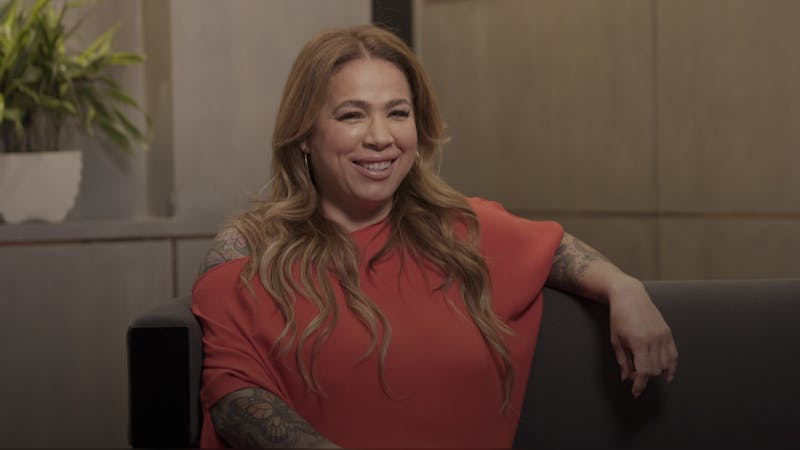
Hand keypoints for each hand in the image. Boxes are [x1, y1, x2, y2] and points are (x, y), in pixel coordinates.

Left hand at [608, 278, 677, 397]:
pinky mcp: (668, 332)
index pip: (644, 371)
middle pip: (655, 370)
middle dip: (644, 379)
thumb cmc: (618, 317)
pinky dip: (671, 367)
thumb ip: (623, 361)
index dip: (640, 385)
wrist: (629, 296)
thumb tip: (626, 378)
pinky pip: (673, 355)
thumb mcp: (616, 340)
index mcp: (639, 342)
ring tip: (645, 372)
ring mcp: (663, 336)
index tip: (635, 392)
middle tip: (634, 378)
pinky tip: (666, 375)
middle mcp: (654, 340)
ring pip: (665, 364)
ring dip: (656, 373)